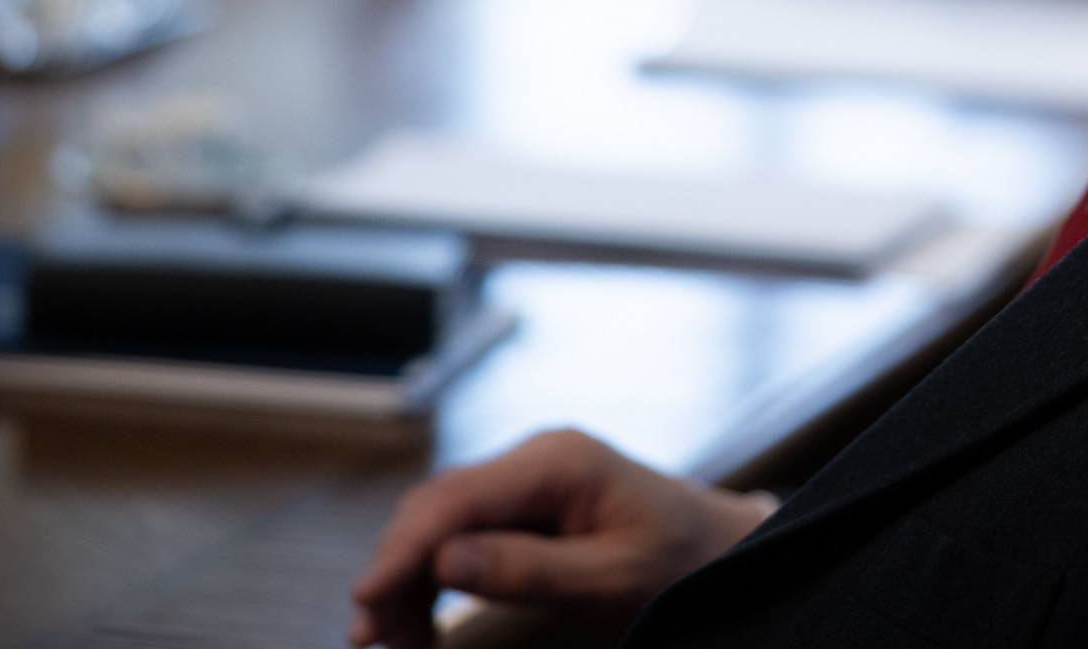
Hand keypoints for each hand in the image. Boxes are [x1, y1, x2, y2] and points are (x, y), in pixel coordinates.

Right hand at [349, 429, 775, 647]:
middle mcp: (535, 458)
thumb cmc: (680, 558)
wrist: (720, 548)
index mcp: (559, 460)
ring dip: (408, 581)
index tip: (367, 600)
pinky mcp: (523, 505)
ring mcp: (527, 479)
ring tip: (392, 643)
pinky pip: (461, 535)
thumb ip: (530, 569)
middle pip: (437, 507)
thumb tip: (446, 563)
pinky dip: (433, 579)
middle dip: (394, 571)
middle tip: (370, 638)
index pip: (457, 496)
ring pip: (439, 523)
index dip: (403, 549)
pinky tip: (419, 622)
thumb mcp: (612, 576)